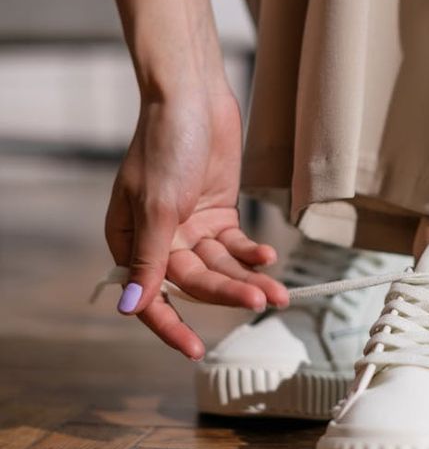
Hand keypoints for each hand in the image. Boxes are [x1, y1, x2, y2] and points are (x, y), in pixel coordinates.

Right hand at [106, 90, 288, 358]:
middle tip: (262, 301)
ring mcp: (191, 227)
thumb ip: (149, 258)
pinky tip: (268, 257)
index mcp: (130, 240)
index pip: (149, 295)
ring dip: (247, 276)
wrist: (194, 98)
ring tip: (278, 289)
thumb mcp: (156, 205)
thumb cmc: (166, 145)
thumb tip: (129, 308)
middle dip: (228, 292)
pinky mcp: (218, 213)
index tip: (193, 351)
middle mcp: (160, 239)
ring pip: (220, 266)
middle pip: (195, 281)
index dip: (169, 325)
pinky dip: (251, 252)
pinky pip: (235, 245)